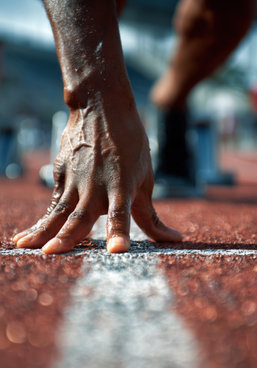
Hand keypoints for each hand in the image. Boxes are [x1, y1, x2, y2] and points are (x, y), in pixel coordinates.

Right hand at [13, 97, 181, 253]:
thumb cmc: (131, 147)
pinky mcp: (61, 175)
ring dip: (43, 230)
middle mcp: (96, 187)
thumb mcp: (145, 181)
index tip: (117, 250)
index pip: (121, 216)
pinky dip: (41, 220)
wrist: (102, 108)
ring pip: (59, 211)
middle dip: (67, 236)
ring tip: (26, 246)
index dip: (119, 233)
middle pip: (81, 216)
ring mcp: (76, 180)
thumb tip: (175, 239)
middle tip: (53, 251)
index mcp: (121, 188)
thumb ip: (151, 216)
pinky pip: (52, 203)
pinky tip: (28, 235)